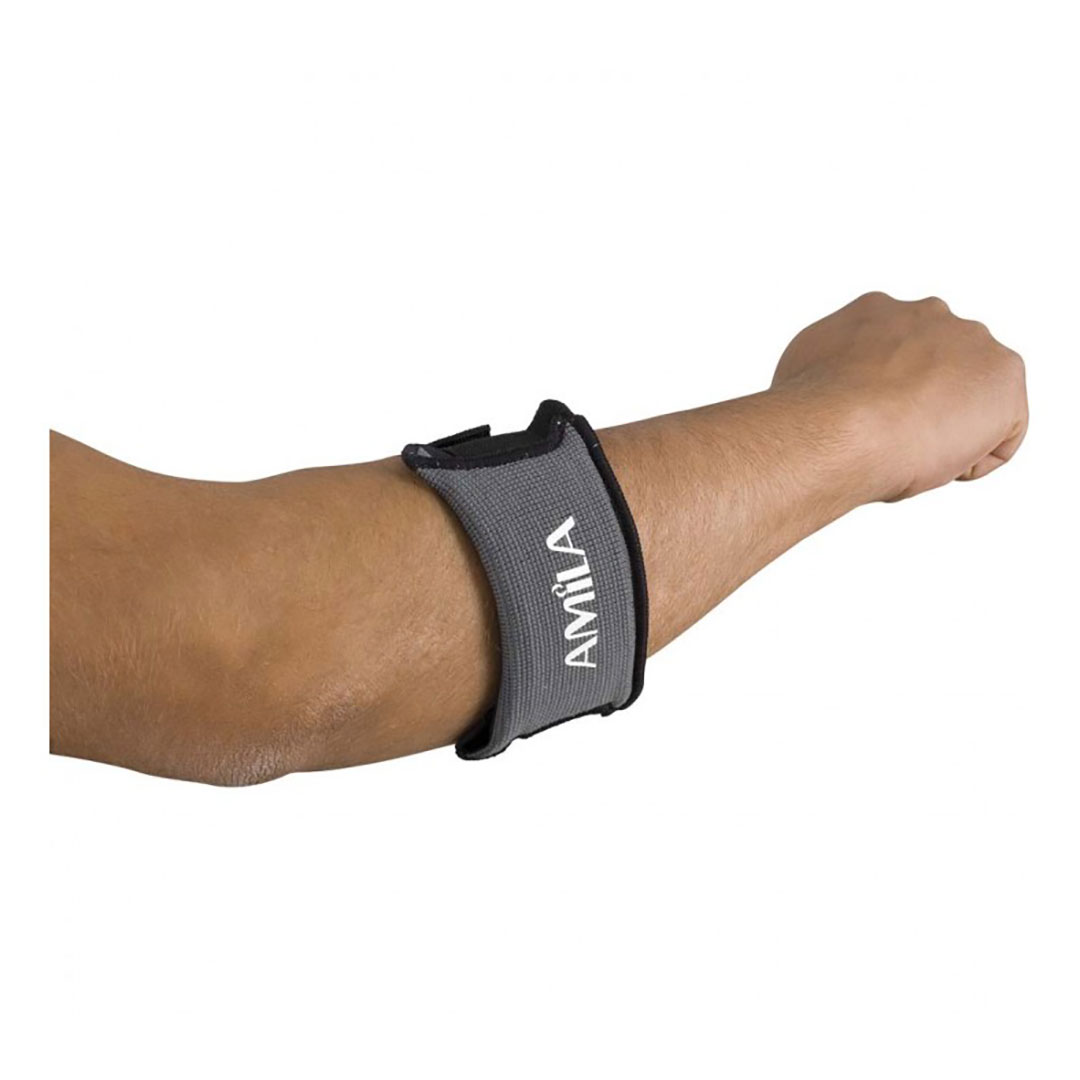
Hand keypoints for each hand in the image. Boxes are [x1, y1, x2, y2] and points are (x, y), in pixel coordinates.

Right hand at [771, 292, 1027, 500]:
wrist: (840, 423)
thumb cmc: (811, 407)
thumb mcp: (802, 369)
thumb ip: (829, 367)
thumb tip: (826, 384)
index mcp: (877, 311)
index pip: (897, 354)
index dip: (882, 397)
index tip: (867, 422)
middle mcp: (929, 314)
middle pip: (942, 370)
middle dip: (924, 405)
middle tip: (892, 441)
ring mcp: (972, 342)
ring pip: (973, 401)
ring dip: (949, 430)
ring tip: (910, 453)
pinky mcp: (1005, 378)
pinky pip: (999, 436)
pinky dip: (971, 461)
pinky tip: (934, 463)